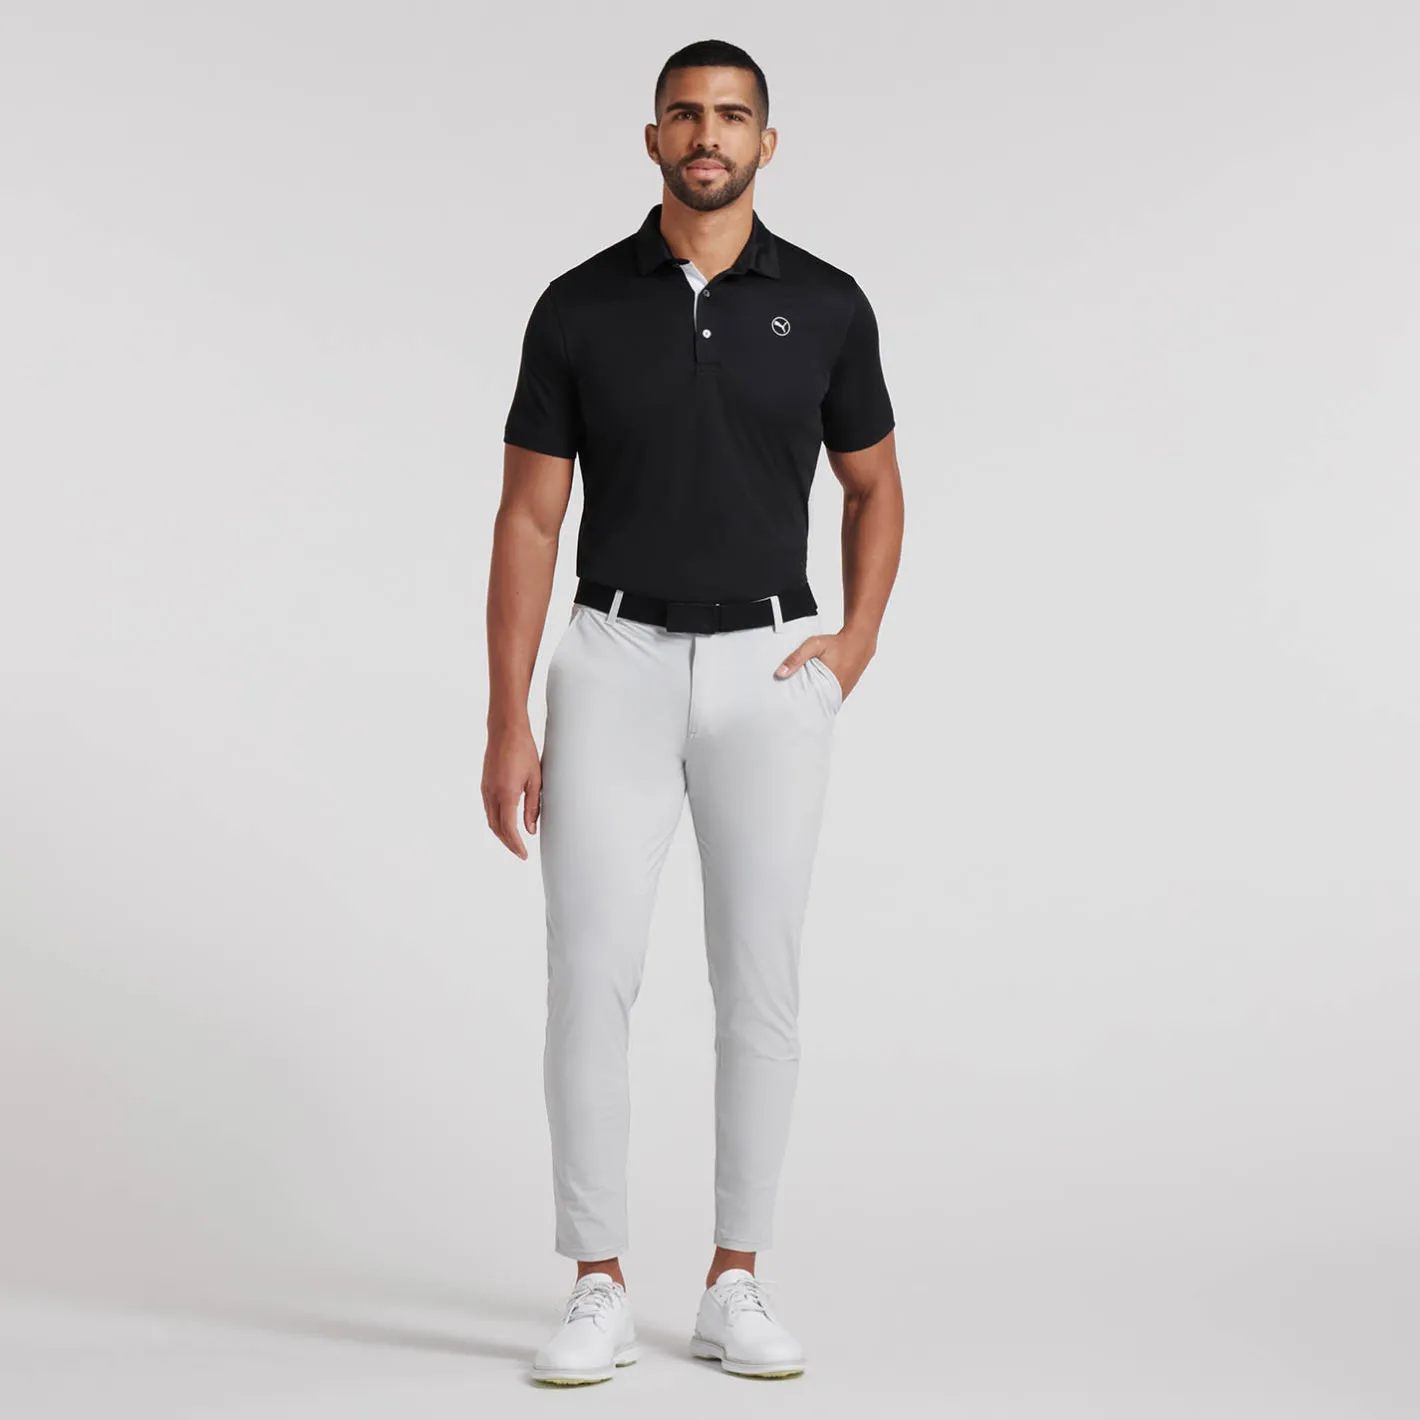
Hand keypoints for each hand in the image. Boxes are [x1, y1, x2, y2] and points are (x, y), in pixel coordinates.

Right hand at [482, 721, 542, 858]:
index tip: (524, 855)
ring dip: (501, 833)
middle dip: (508, 843)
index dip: (516, 845)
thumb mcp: (535, 779)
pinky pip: (488, 809)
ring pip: (490, 820)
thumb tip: (530, 830)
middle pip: (497, 828)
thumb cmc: (524, 751)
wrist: (505, 730)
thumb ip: (532, 807)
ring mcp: (486, 789)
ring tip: (514, 841)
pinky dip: (496, 821)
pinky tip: (506, 822)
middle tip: (520, 853)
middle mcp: (492, 794)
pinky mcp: (484, 784)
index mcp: (506, 794)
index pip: (509, 829)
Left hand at [773, 629, 872, 701]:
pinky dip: (820, 695)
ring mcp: (841, 693)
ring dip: (812, 700)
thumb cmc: (838, 644)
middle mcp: (837, 693)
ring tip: (798, 698)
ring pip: (823, 703)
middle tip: (789, 703)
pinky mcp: (843, 691)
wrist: (859, 642)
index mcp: (829, 686)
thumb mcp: (814, 645)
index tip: (787, 708)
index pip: (810, 705)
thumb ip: (796, 658)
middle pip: (816, 706)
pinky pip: (829, 698)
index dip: (798, 708)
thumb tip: (780, 673)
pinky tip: (812, 690)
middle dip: (803, 706)